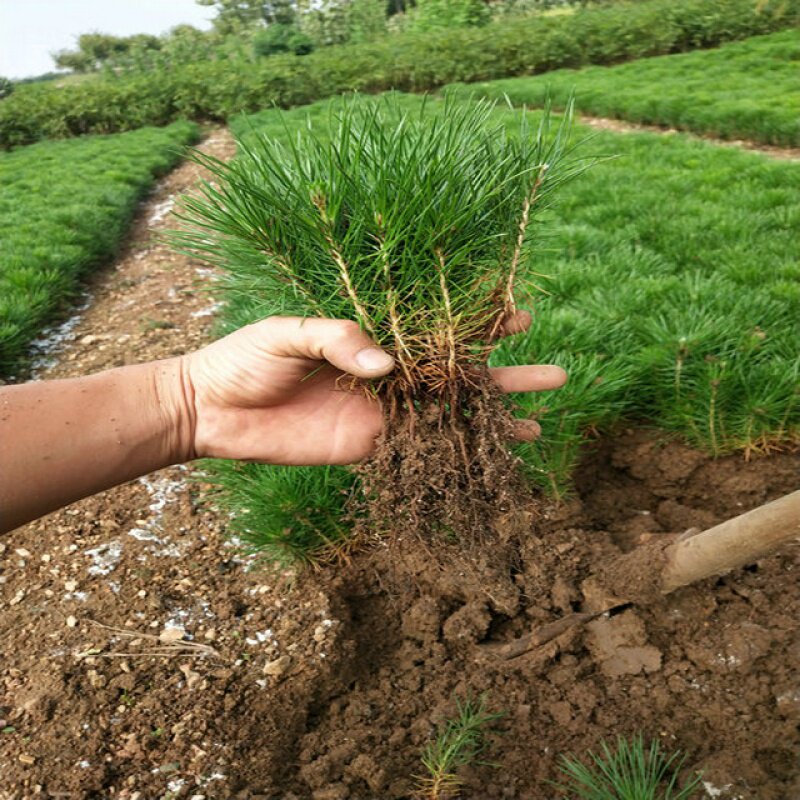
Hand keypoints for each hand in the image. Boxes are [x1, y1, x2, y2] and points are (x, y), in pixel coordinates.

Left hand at [180, 315, 566, 465]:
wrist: (213, 410)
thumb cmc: (246, 358)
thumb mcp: (288, 332)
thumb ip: (337, 337)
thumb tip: (387, 365)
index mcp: (373, 336)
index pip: (436, 326)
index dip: (478, 322)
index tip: (519, 316)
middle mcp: (388, 373)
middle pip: (458, 372)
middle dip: (506, 372)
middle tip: (555, 374)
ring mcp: (383, 411)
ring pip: (450, 413)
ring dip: (493, 417)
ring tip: (540, 418)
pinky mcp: (369, 447)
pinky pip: (421, 449)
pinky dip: (455, 452)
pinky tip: (490, 457)